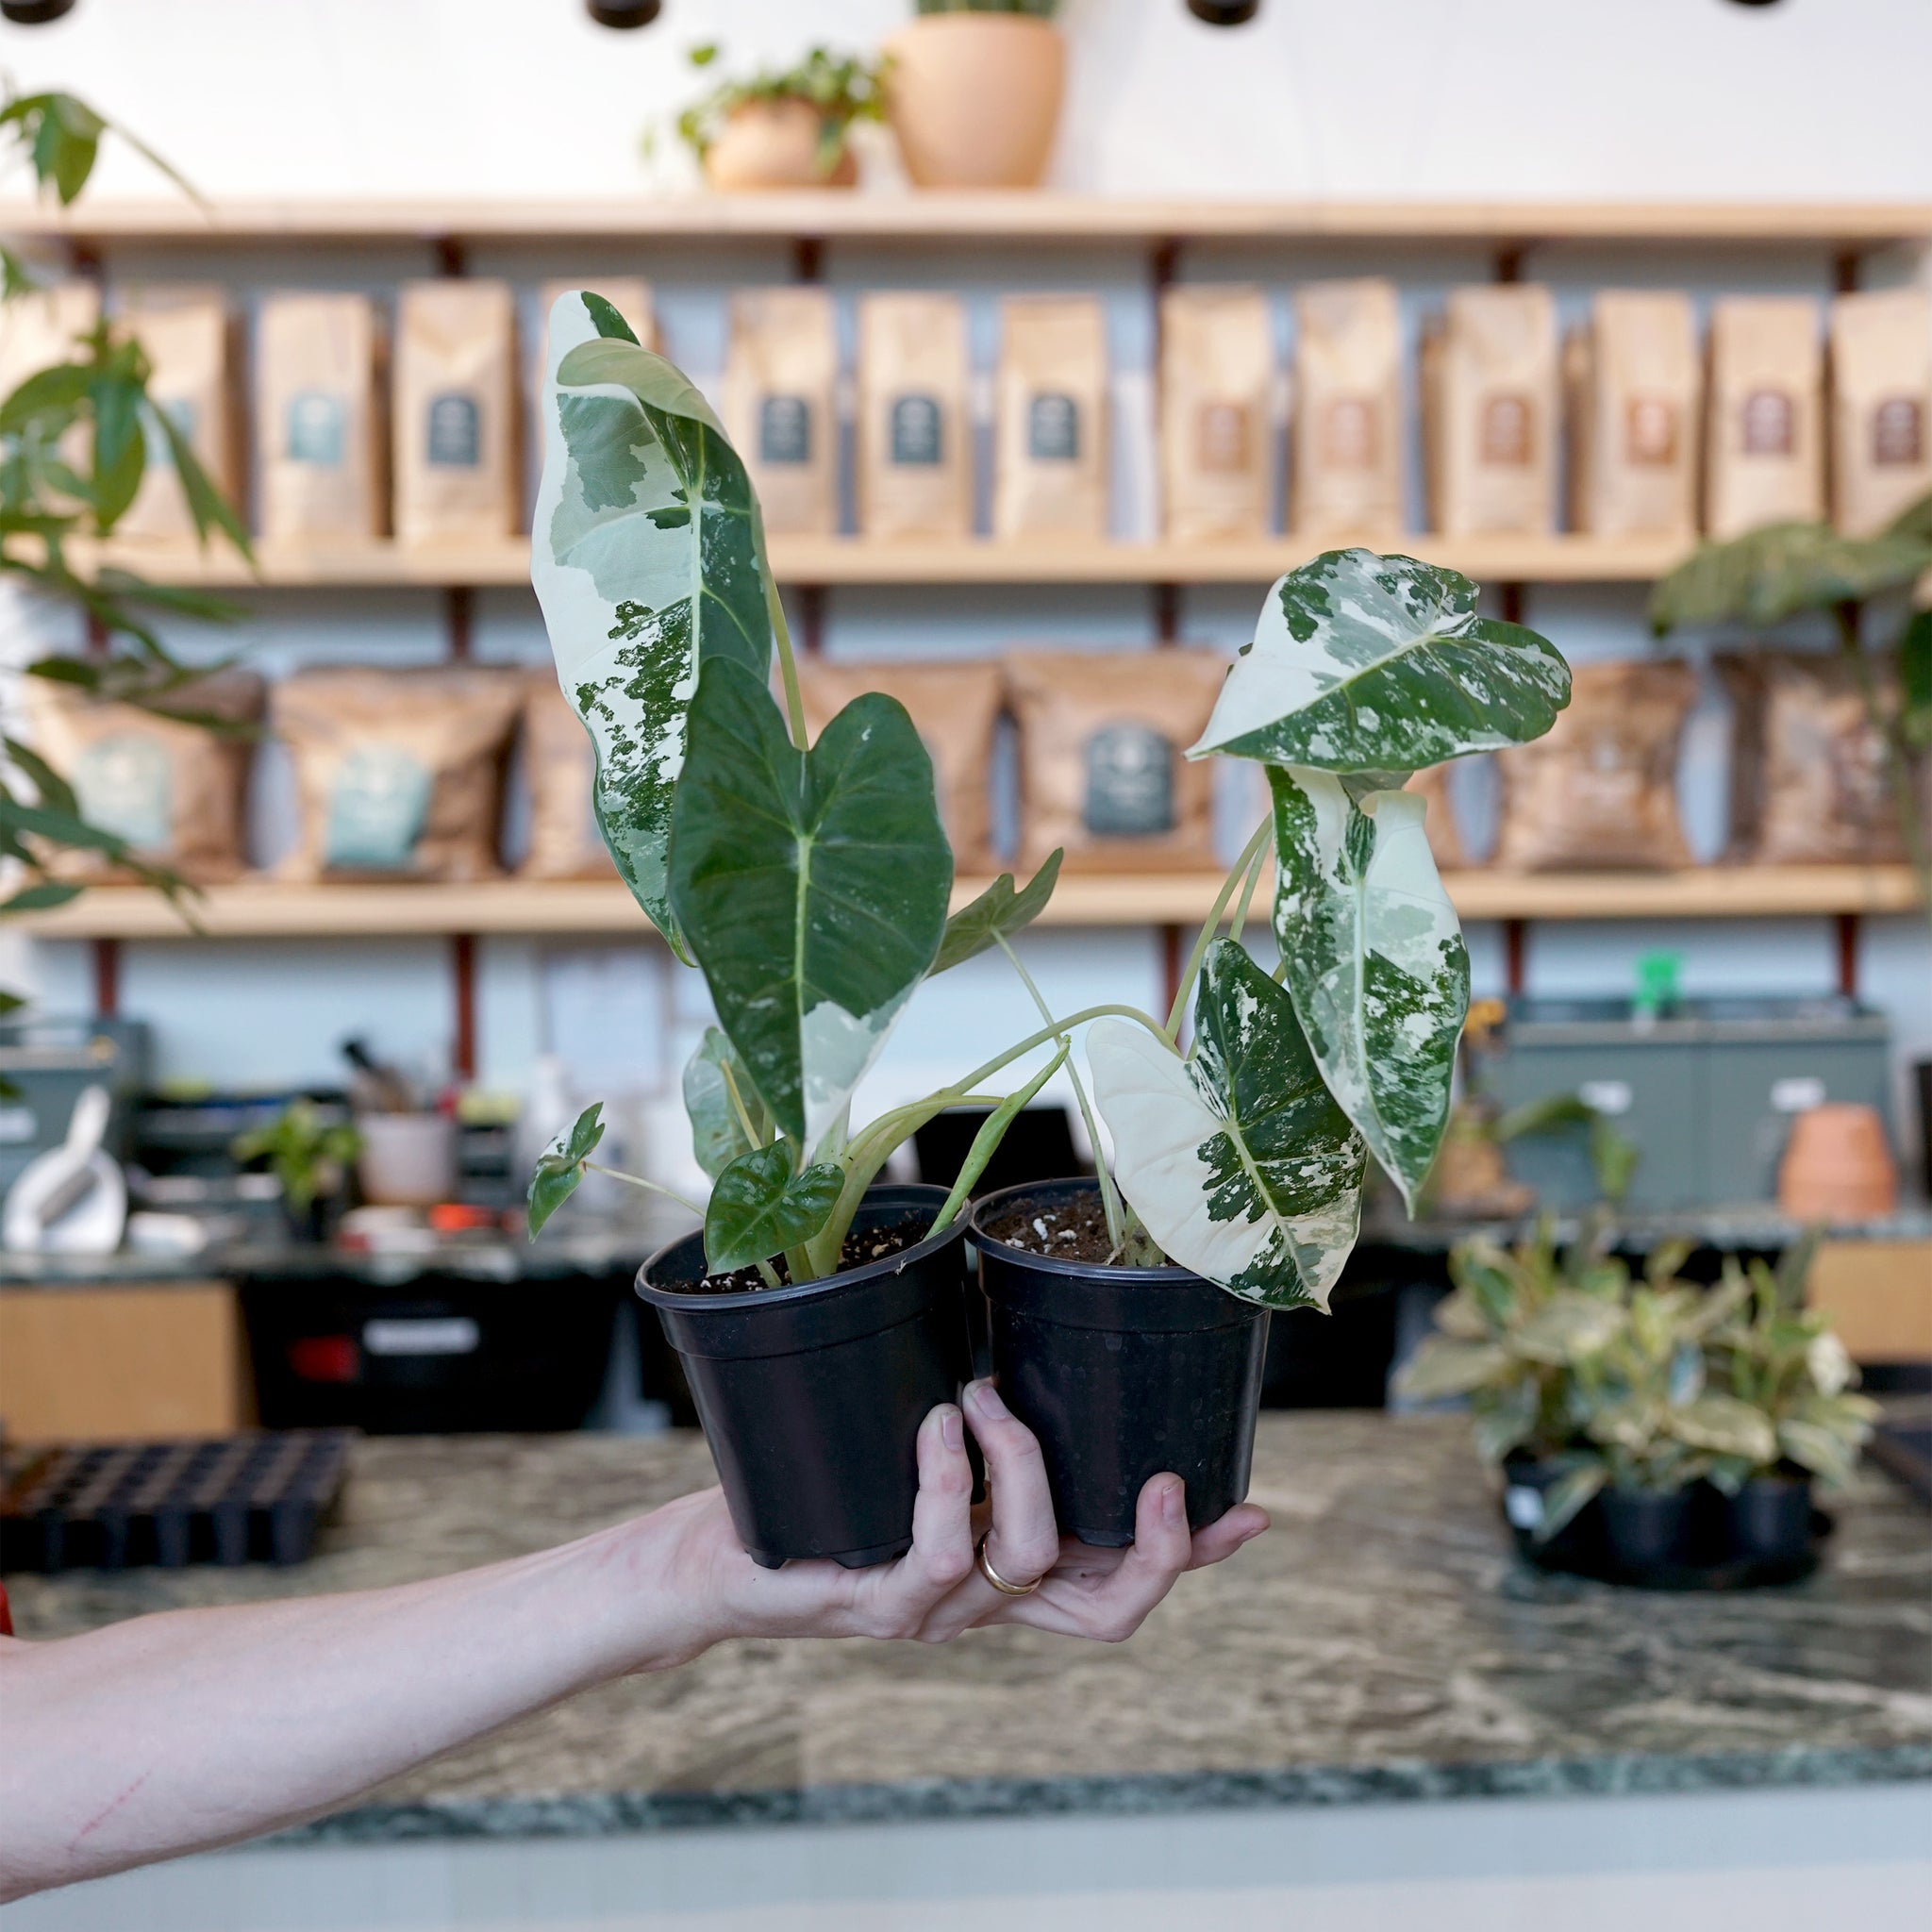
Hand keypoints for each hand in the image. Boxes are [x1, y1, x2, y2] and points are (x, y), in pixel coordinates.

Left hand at [638, 1378, 1268, 1655]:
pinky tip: (939, 1425)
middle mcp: (983, 1605)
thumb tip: (1026, 1345)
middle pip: (1108, 1613)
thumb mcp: (916, 1456)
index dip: (1189, 1559)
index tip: (1249, 1511)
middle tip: (1164, 1476)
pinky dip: (948, 1479)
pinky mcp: (874, 1604)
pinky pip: (937, 1551)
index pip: (1120, 1590)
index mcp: (1006, 1575)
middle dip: (1156, 1548)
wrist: (712, 1559)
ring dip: (1023, 1465)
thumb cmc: (819, 1493)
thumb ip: (980, 1431)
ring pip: (1029, 1560)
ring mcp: (932, 1613)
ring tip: (987, 1394)